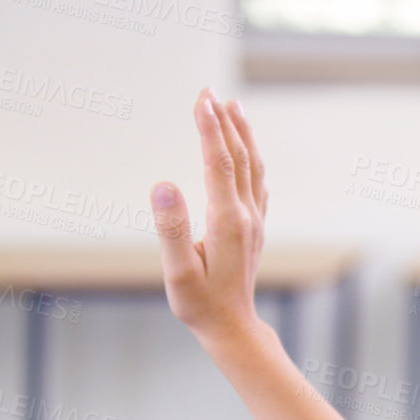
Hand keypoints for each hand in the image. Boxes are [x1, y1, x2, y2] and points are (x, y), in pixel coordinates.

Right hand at [150, 89, 266, 344]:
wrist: (232, 329)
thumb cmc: (200, 305)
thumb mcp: (177, 273)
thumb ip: (170, 229)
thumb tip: (162, 185)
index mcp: (227, 222)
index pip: (218, 163)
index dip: (209, 127)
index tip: (200, 97)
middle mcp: (246, 217)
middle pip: (237, 158)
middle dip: (223, 121)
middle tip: (208, 90)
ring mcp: (254, 223)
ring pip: (252, 168)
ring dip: (241, 135)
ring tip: (232, 106)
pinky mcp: (255, 230)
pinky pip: (256, 184)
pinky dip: (250, 159)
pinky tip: (246, 150)